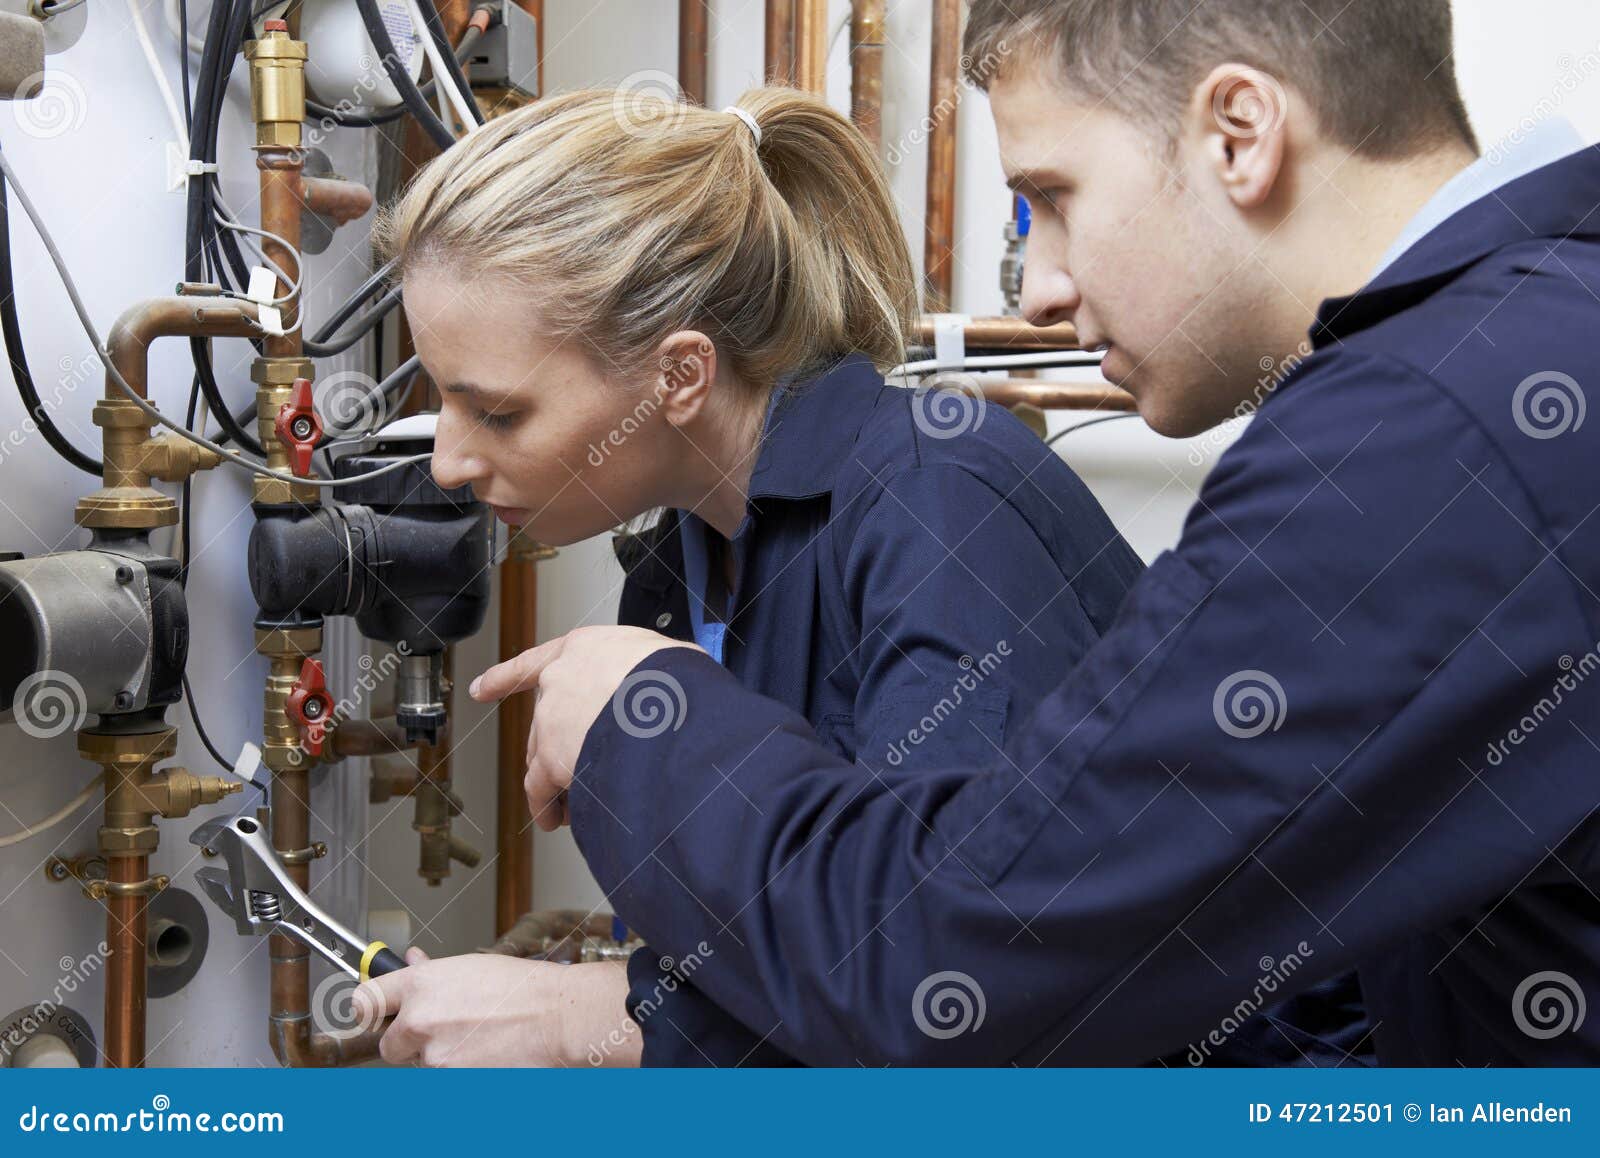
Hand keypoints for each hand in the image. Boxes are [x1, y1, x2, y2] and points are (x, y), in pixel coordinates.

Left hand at [351, 949, 640, 1067]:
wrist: (557, 1017)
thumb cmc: (524, 989)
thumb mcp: (472, 968)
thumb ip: (433, 972)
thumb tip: (412, 962)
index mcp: (421, 984)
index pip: (365, 1002)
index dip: (368, 1011)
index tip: (372, 1015)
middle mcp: (419, 1020)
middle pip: (389, 1046)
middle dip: (409, 1043)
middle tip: (443, 1034)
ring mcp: (433, 1056)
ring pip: (421, 1065)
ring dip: (440, 1057)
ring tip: (478, 1041)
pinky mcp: (449, 1082)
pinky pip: (442, 1080)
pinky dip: (459, 1073)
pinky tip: (485, 1057)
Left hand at [469, 626, 700, 830]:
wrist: (666, 703)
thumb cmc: (675, 677)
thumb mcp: (666, 658)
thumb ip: (651, 673)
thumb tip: (669, 690)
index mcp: (584, 649)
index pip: (533, 663)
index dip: (504, 677)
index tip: (481, 687)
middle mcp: (558, 681)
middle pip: (545, 719)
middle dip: (557, 746)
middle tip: (575, 766)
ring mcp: (551, 720)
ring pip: (542, 756)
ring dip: (553, 781)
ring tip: (569, 805)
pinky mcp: (550, 760)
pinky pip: (541, 789)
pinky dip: (546, 806)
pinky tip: (554, 819)